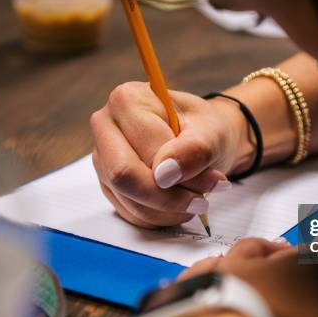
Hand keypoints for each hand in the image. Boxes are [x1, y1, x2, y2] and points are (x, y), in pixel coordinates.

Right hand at [90, 82, 250, 227]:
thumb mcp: (212, 132)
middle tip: (202, 200)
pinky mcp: (108, 182)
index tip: (213, 181)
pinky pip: (130, 212)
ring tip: (196, 198)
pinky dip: (160, 216)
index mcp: (127, 100)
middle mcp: (106, 126)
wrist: (203, 138)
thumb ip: (194, 149)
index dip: (181, 176)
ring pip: (129, 201)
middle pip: (124, 178)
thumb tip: (165, 174)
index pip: (144, 154)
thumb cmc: (205, 129)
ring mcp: (103, 157)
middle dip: (169, 198)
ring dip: (169, 210)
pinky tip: (180, 203)